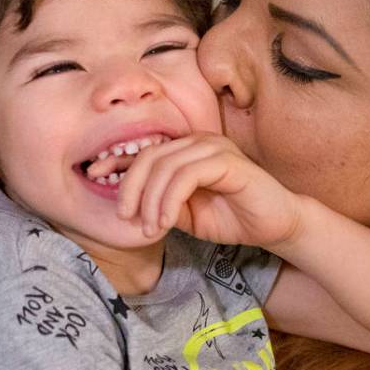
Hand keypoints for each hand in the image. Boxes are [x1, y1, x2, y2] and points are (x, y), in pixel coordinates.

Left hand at [106, 133, 302, 246]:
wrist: (276, 225)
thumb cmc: (234, 218)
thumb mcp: (185, 214)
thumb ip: (160, 202)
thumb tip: (128, 203)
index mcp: (187, 149)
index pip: (144, 148)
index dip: (115, 160)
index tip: (93, 176)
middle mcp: (199, 141)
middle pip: (149, 155)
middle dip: (131, 189)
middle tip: (127, 219)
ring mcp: (214, 148)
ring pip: (165, 165)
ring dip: (151, 201)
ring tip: (151, 228)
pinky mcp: (228, 162)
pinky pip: (187, 175)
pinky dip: (170, 200)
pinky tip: (167, 221)